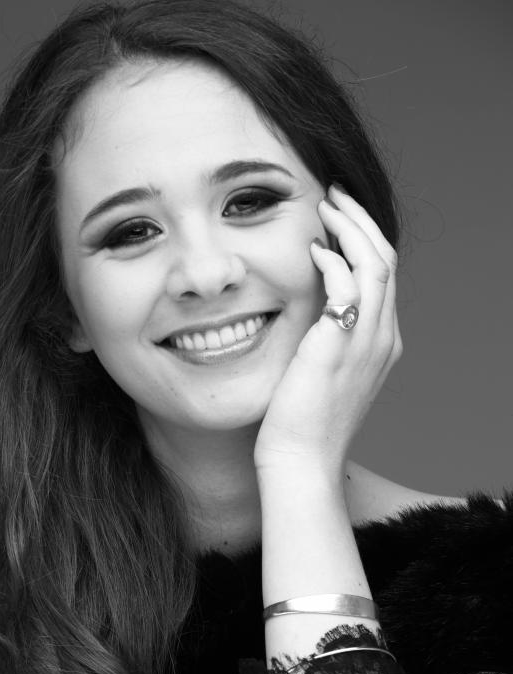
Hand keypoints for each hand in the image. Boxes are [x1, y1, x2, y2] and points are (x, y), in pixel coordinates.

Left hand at [254, 185, 401, 478]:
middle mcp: (382, 339)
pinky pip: (348, 287)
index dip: (363, 241)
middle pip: (386, 261)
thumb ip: (325, 343)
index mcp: (381, 345)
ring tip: (324, 207)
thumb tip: (308, 318)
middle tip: (334, 197)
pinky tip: (312, 251)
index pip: (384, 278)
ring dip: (350, 228)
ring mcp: (365, 343)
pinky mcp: (338, 346)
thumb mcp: (322, 377)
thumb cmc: (300, 427)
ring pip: (375, 264)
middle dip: (361, 222)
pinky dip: (333, 262)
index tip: (338, 220)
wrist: (301, 463)